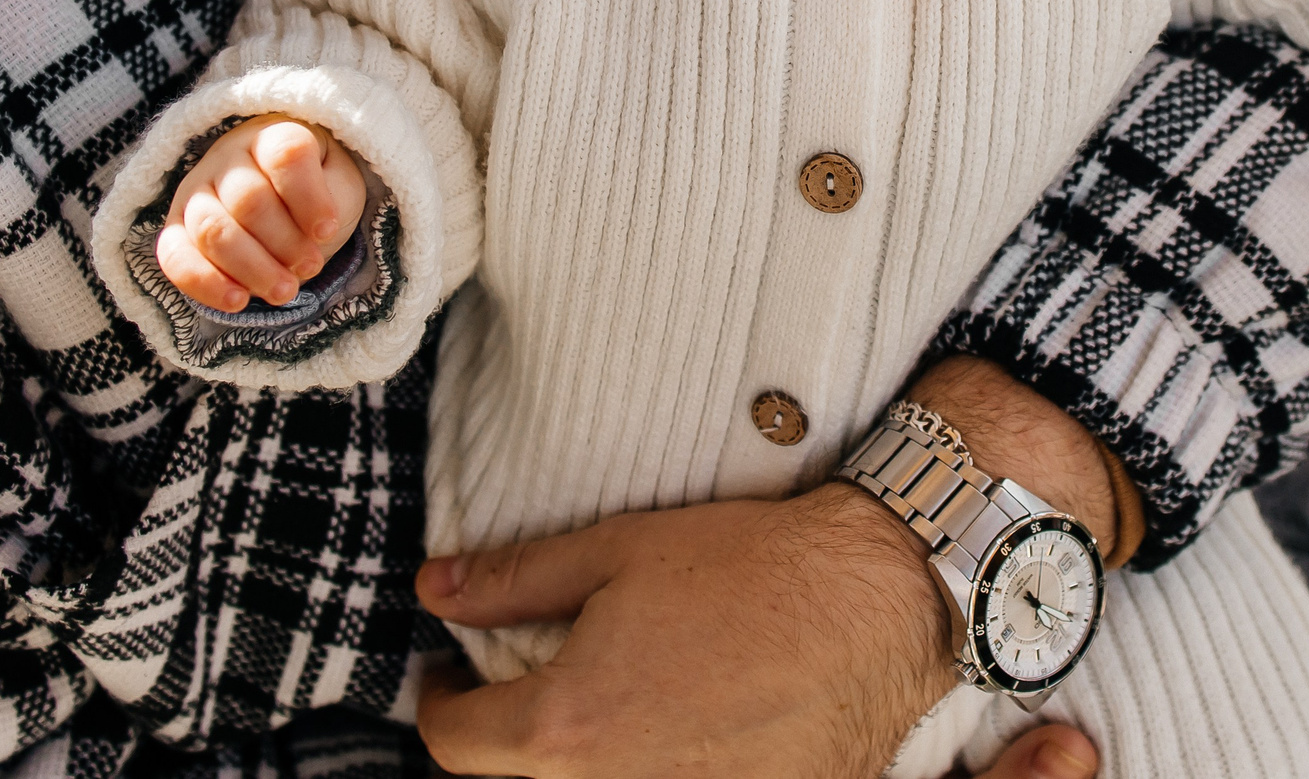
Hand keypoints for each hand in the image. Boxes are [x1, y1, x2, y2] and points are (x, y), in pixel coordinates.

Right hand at [154, 115, 365, 309]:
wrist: (287, 198)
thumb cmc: (319, 187)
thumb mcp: (341, 183)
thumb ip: (334, 197)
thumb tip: (313, 233)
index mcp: (273, 135)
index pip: (285, 155)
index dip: (308, 198)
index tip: (326, 230)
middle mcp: (228, 158)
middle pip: (249, 200)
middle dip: (285, 243)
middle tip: (310, 266)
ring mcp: (196, 191)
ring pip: (212, 230)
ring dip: (252, 268)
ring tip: (284, 291)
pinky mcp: (175, 227)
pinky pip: (173, 255)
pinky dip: (204, 283)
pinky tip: (237, 301)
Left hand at [415, 487, 1104, 778]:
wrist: (876, 607)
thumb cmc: (750, 568)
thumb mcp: (617, 551)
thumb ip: (513, 580)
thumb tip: (432, 589)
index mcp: (567, 724)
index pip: (454, 744)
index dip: (438, 703)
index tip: (446, 677)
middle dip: (497, 743)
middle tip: (509, 695)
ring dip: (569, 761)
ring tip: (594, 712)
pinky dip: (641, 770)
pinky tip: (664, 732)